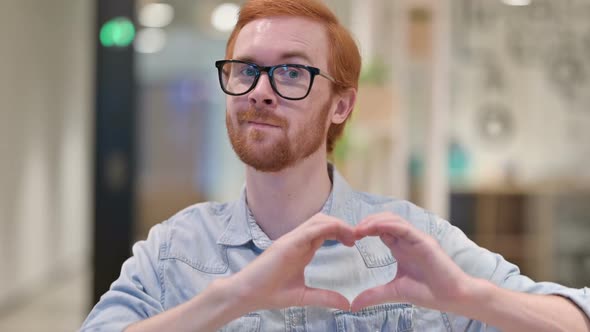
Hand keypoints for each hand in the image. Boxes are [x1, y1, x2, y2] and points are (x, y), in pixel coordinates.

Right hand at [228, 213, 355, 311]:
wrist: (247, 294)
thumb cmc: (270, 293)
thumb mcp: (304, 296)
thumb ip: (325, 297)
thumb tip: (347, 304)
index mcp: (302, 249)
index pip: (324, 231)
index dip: (341, 232)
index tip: (353, 243)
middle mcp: (298, 241)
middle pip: (323, 221)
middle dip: (342, 225)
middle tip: (356, 237)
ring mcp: (292, 240)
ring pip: (318, 221)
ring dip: (337, 224)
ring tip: (351, 235)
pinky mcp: (287, 243)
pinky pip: (310, 230)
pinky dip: (327, 228)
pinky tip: (339, 234)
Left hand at [350, 212, 475, 312]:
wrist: (453, 297)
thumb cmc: (429, 292)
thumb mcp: (395, 291)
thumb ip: (375, 295)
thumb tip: (353, 305)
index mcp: (400, 247)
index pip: (380, 230)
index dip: (364, 230)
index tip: (349, 237)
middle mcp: (408, 239)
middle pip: (384, 220)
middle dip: (366, 222)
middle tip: (351, 232)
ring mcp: (416, 238)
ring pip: (393, 219)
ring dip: (374, 221)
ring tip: (359, 229)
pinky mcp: (424, 241)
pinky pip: (403, 227)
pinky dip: (387, 225)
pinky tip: (374, 229)